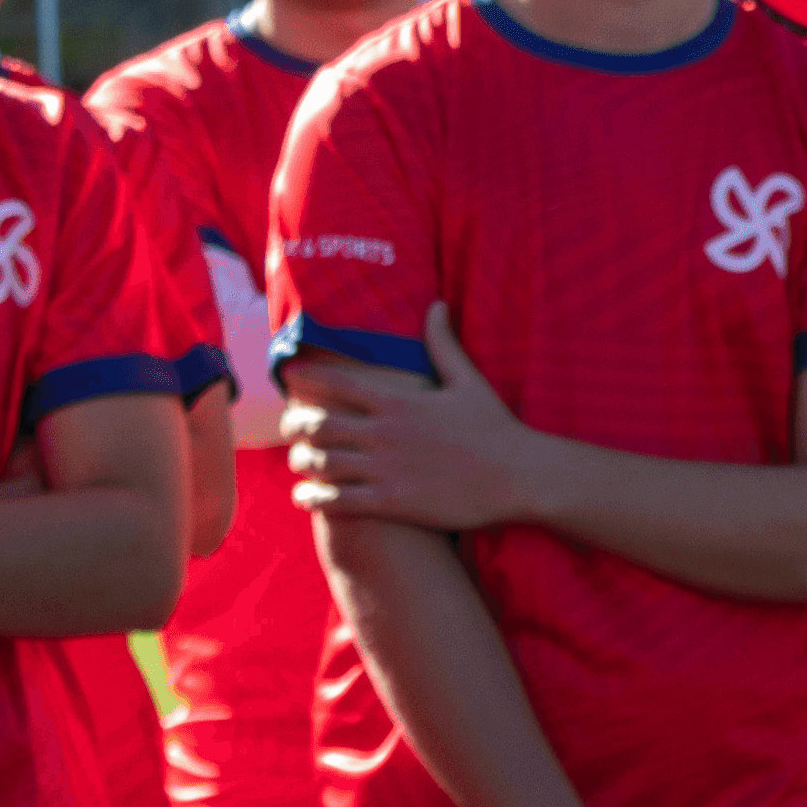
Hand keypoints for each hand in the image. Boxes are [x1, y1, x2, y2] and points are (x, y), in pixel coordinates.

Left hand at [284, 305, 539, 530]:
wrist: (518, 475)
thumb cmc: (495, 427)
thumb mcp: (468, 380)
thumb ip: (442, 343)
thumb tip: (435, 305)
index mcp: (398, 400)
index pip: (335, 383)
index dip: (306, 378)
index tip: (289, 376)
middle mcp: (384, 433)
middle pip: (318, 425)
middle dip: (294, 425)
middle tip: (287, 426)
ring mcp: (386, 469)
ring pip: (322, 463)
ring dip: (300, 461)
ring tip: (295, 461)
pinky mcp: (393, 502)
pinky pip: (339, 501)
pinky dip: (313, 498)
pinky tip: (303, 497)